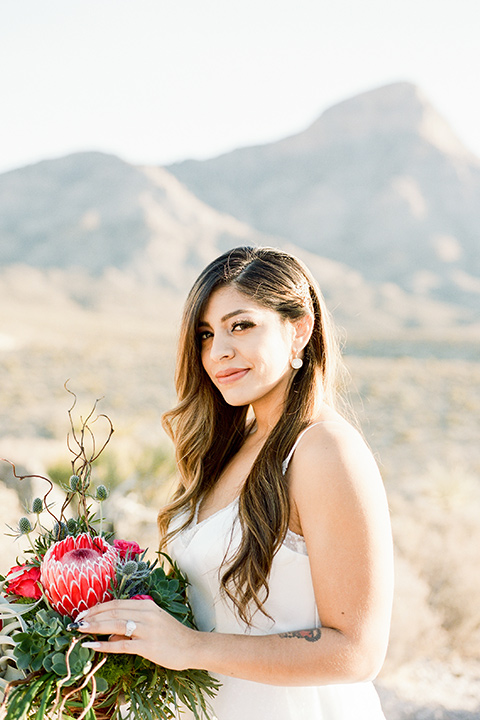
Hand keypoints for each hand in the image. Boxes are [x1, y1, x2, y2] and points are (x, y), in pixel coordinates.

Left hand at [71, 598, 198, 669]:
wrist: (192, 646)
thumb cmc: (172, 635)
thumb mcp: (152, 623)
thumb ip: (131, 626)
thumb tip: (108, 633)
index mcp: (146, 605)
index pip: (116, 603)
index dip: (97, 607)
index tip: (83, 612)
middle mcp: (146, 613)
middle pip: (113, 611)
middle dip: (92, 615)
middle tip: (76, 621)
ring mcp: (147, 629)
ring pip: (114, 624)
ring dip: (94, 626)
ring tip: (79, 629)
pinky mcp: (147, 646)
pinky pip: (122, 644)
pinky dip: (104, 644)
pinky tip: (92, 645)